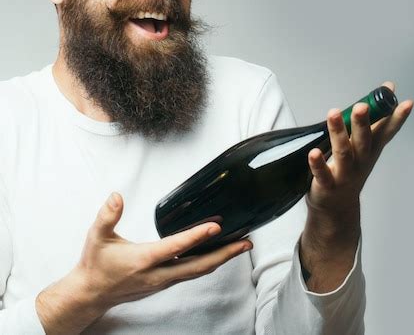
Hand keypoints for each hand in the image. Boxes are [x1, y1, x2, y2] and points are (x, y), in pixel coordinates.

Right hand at [36, 193, 251, 334]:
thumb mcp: (97, 236)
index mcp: (144, 260)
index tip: (216, 227)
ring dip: (220, 259)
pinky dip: (207, 263)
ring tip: (240, 246)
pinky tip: (216, 253)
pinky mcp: (164, 283)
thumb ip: (108, 215)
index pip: (176, 247)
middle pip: (199, 266)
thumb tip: (117, 196)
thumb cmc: (96, 264)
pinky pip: (191, 274)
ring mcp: (163, 281)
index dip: (197, 237)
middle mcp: (158, 274)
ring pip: (198, 272)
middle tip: (246, 243)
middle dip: (225, 254)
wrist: (90, 294)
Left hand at [298, 82, 412, 292]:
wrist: (337, 207)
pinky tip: (314, 153)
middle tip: (362, 105)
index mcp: (370, 149)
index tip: (405, 102)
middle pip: (363, 140)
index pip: (386, 131)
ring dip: (338, 134)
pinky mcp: (327, 185)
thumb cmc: (351, 169)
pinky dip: (318, 163)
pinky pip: (322, 174)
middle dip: (363, 123)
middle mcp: (360, 161)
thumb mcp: (367, 143)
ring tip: (333, 114)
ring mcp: (344, 174)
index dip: (397, 118)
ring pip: (343, 153)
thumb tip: (389, 87)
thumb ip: (376, 117)